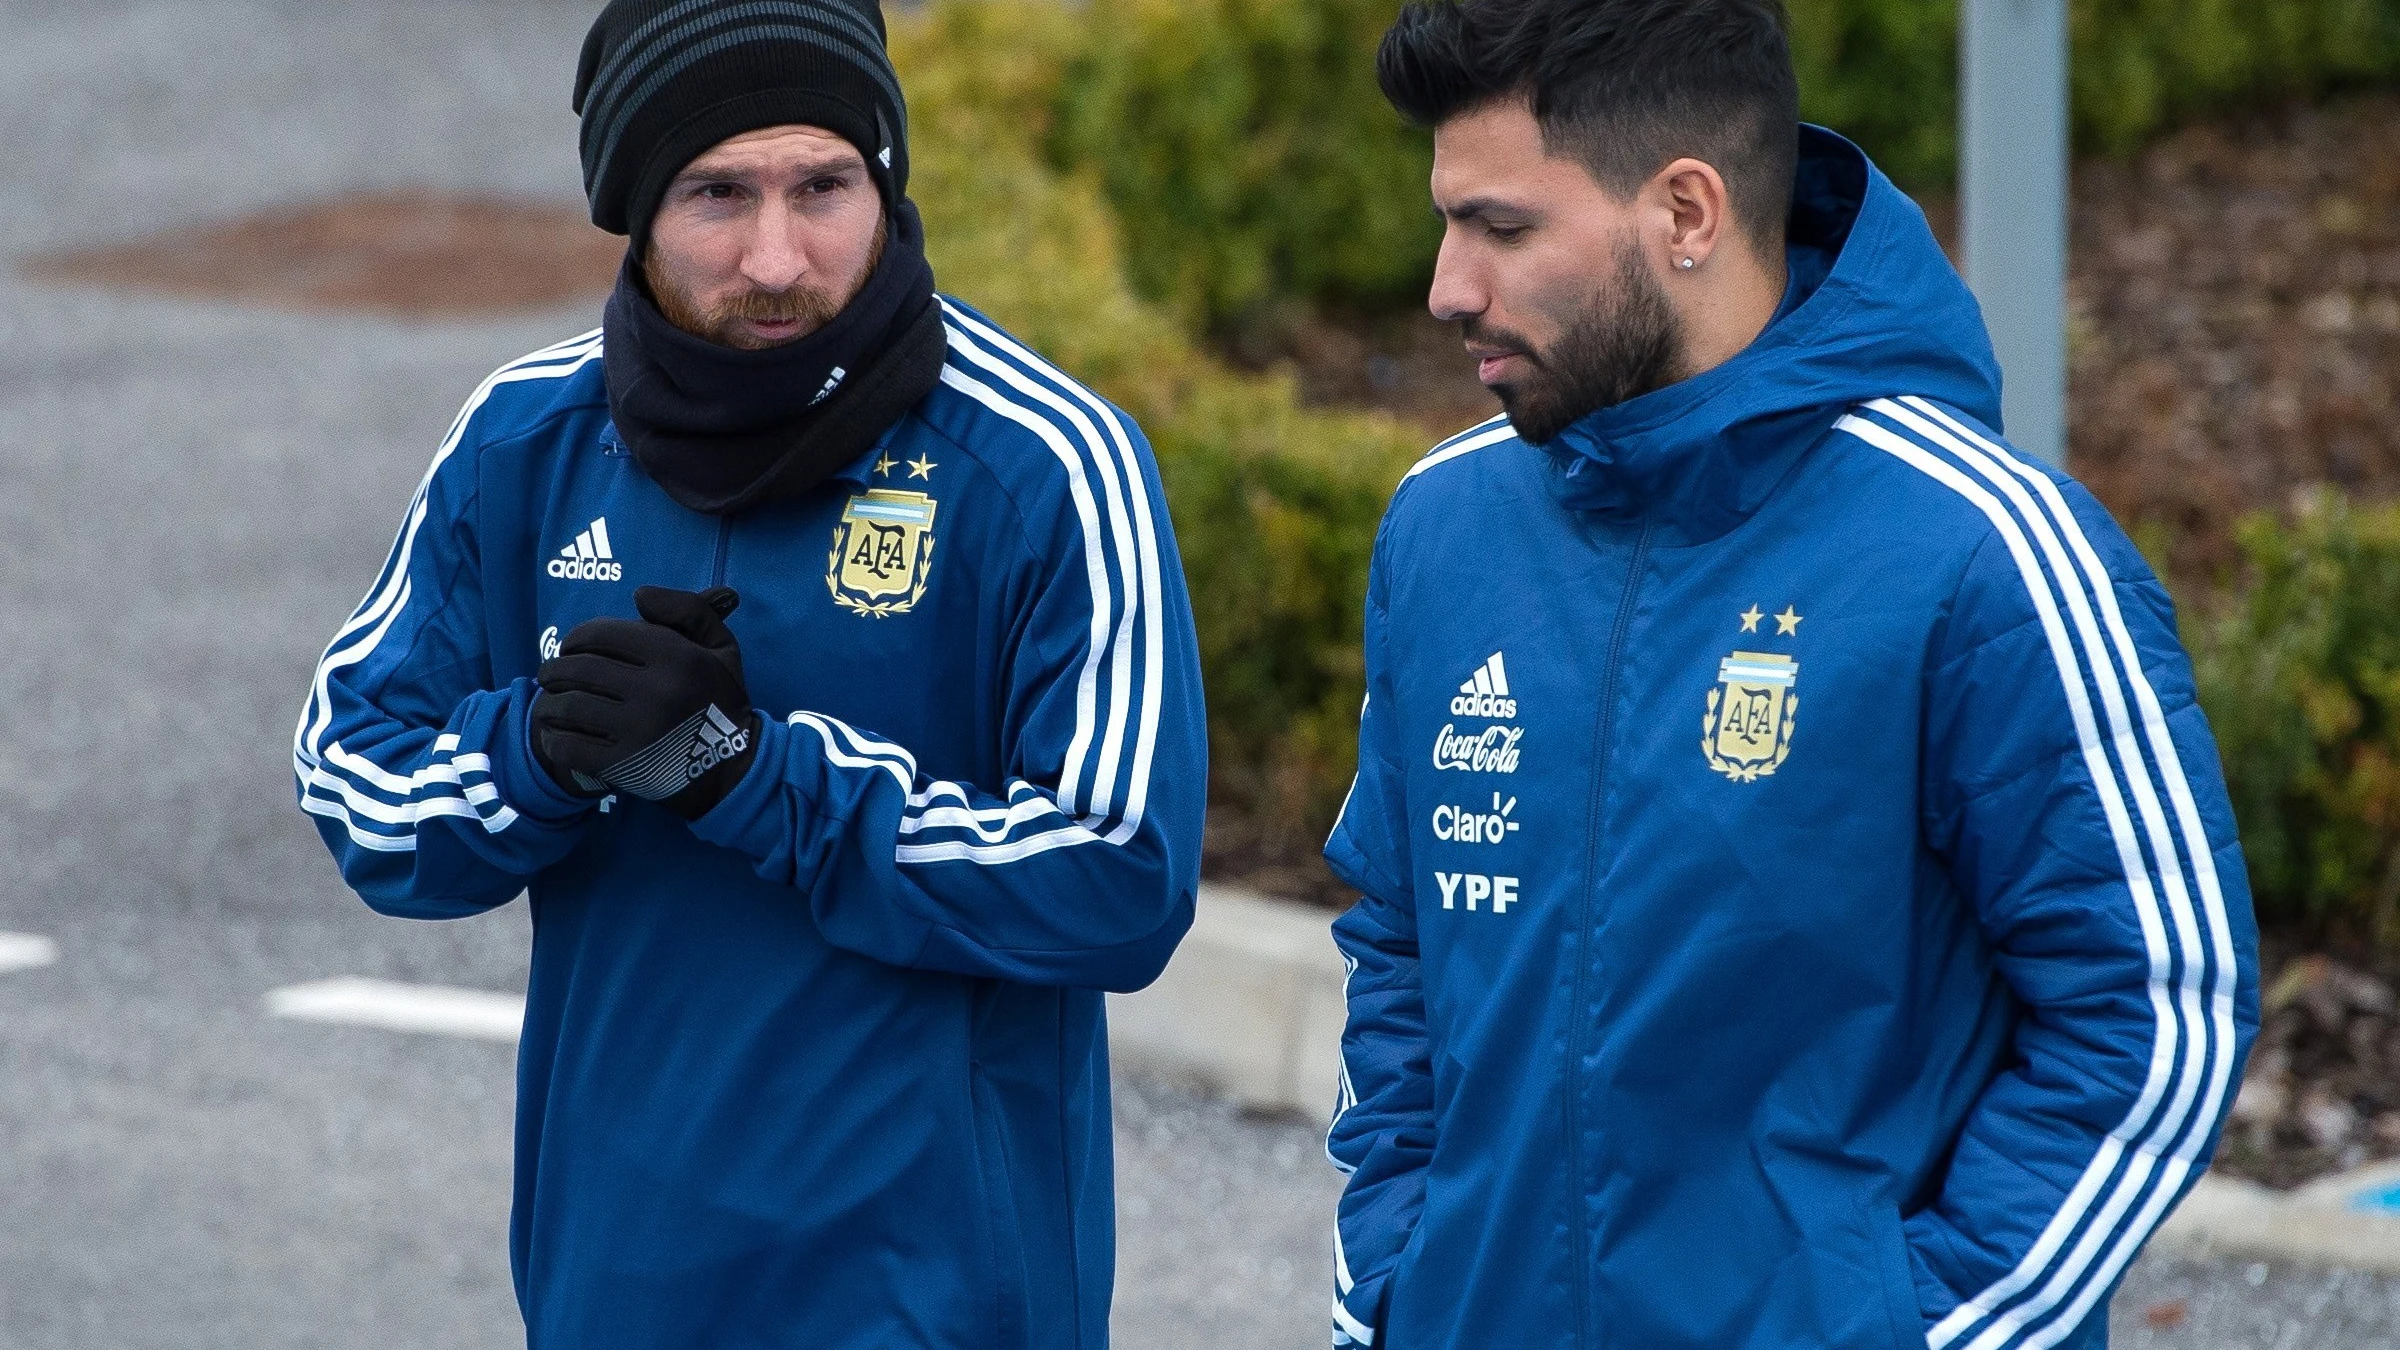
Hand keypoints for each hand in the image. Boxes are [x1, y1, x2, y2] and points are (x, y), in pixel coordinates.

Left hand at [531, 586, 757, 818]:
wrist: (734, 770)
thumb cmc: (720, 701)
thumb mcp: (721, 647)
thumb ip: (688, 609)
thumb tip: (639, 594)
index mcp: (675, 656)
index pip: (601, 634)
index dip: (576, 637)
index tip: (571, 648)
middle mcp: (655, 690)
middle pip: (578, 669)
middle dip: (554, 669)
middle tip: (551, 675)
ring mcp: (636, 730)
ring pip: (567, 707)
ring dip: (550, 703)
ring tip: (551, 703)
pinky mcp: (622, 765)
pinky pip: (568, 746)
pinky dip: (553, 738)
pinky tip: (556, 734)